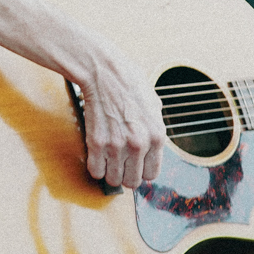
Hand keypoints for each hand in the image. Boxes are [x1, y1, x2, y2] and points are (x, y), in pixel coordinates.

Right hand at [74, 41, 165, 188]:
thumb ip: (156, 129)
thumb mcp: (155, 106)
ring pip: (114, 179)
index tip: (135, 166)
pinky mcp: (97, 142)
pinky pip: (96, 171)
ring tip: (108, 161)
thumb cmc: (129, 83)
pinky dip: (95, 167)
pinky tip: (97, 157)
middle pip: (133, 181)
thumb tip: (153, 146)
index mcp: (157, 136)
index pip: (152, 174)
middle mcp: (139, 144)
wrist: (105, 72)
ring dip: (110, 173)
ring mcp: (117, 145)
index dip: (142, 171)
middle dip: (126, 175)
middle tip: (120, 165)